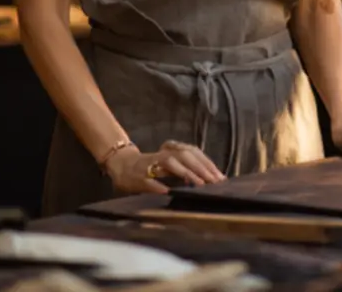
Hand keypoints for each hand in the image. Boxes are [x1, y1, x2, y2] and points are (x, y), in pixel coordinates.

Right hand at [104, 140, 226, 193]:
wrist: (122, 166)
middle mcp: (162, 154)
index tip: (220, 176)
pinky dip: (158, 186)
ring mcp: (149, 164)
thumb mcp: (171, 166)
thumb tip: (212, 179)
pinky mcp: (137, 176)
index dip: (207, 163)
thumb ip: (188, 170)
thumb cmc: (151, 168)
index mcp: (172, 149)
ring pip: (169, 162)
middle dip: (201, 167)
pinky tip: (167, 192)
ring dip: (185, 173)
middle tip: (214, 181)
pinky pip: (149, 181)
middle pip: (185, 155)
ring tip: (198, 184)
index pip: (193, 152)